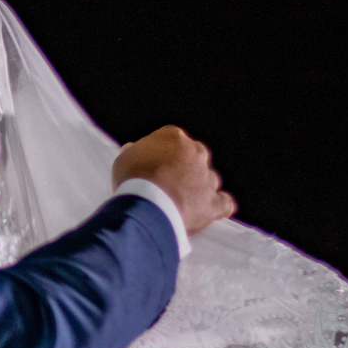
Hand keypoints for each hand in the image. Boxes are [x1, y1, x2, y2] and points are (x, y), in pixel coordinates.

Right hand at [112, 125, 235, 234]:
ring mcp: (207, 178)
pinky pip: (224, 203)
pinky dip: (218, 206)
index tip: (151, 167)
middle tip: (166, 184)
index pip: (171, 140)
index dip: (160, 155)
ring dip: (198, 188)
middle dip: (183, 168)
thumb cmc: (132, 179)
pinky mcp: (213, 203)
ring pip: (209, 179)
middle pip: (194, 156)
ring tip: (181, 202)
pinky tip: (210, 210)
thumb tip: (134, 151)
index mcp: (174, 137)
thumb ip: (134, 153)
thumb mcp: (124, 159)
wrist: (146, 206)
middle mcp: (196, 153)